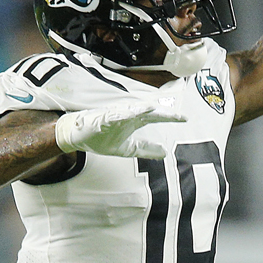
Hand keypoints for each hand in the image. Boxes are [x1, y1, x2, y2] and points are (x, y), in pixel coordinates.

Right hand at [54, 97, 185, 159]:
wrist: (77, 136)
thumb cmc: (101, 138)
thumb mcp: (127, 149)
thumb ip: (145, 149)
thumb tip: (165, 153)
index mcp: (133, 122)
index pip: (154, 118)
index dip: (169, 118)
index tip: (185, 119)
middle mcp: (127, 116)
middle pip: (149, 113)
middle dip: (163, 114)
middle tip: (179, 115)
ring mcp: (116, 115)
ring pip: (134, 110)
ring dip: (146, 110)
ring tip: (158, 109)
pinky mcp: (104, 118)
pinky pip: (117, 115)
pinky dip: (127, 113)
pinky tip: (136, 112)